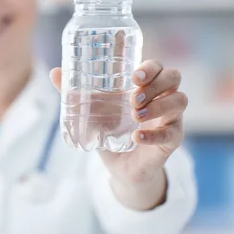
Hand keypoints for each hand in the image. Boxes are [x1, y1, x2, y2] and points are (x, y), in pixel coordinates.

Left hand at [50, 59, 187, 208]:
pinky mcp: (172, 140)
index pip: (157, 67)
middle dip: (155, 84)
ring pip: (179, 101)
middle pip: (173, 77)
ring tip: (135, 115)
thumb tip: (54, 72)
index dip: (150, 67)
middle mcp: (162, 97)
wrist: (120, 166)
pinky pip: (172, 133)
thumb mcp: (92, 111)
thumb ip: (74, 92)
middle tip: (133, 98)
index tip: (133, 77)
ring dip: (157, 105)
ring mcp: (170, 118)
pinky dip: (153, 134)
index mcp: (146, 86)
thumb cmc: (109, 129)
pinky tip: (136, 137)